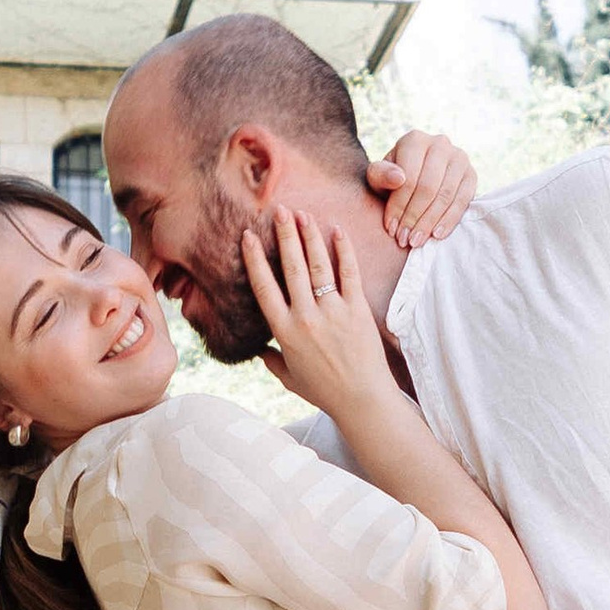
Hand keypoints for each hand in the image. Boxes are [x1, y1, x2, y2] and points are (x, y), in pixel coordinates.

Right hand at [242, 209, 396, 419]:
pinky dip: (343, 251)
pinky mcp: (358, 310)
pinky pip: (349, 274)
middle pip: (291, 267)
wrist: (362, 399)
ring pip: (318, 266)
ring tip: (303, 214)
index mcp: (284, 332)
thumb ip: (272, 361)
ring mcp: (333, 312)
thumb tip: (258, 352)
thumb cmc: (324, 391)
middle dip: (284, 235)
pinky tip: (337, 231)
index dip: (254, 259)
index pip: (263, 287)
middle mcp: (306, 317)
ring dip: (310, 237)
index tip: (248, 236)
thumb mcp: (290, 378)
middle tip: (279, 210)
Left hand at [368, 130, 477, 247]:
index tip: (391, 229)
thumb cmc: (392, 179)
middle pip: (428, 188)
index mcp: (415, 140)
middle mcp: (440, 143)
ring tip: (417, 241)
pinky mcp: (471, 174)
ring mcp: (459, 158)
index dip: (399, 206)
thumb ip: (380, 176)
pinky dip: (450, 220)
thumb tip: (399, 178)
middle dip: (414, 217)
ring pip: (446, 195)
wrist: (415, 178)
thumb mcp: (378, 177)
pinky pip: (463, 200)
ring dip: (430, 222)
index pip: (408, 178)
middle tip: (405, 240)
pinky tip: (437, 235)